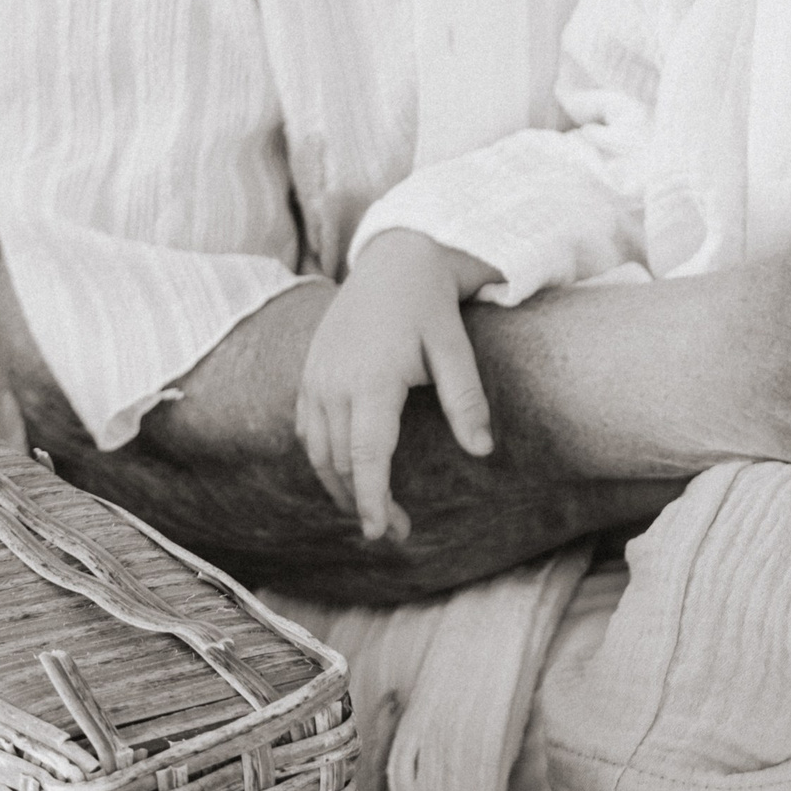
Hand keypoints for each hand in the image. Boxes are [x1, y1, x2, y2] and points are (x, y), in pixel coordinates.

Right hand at [296, 230, 495, 542]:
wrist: (393, 258)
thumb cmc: (429, 303)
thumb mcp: (454, 347)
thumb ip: (466, 400)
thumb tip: (483, 451)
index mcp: (371, 380)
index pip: (364, 457)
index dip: (373, 500)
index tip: (382, 533)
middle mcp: (334, 383)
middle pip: (339, 463)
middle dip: (364, 503)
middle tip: (398, 531)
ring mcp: (316, 378)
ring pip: (319, 452)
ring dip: (341, 487)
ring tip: (375, 510)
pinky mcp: (310, 374)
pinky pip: (308, 430)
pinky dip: (323, 459)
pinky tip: (346, 473)